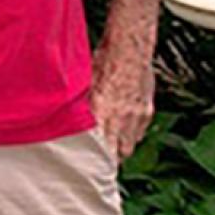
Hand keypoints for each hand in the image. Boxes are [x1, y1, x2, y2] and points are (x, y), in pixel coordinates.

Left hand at [90, 38, 155, 162]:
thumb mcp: (85, 85)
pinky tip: (126, 125)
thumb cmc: (103, 61)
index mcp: (101, 114)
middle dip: (110, 158)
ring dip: (122, 145)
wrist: (129, 48)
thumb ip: (81, 106)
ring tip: (113, 142)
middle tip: (102, 157)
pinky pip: (141, 131)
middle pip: (118, 154)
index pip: (100, 151)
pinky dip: (133, 132)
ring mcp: (136, 116)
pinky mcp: (147, 110)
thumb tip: (68, 118)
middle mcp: (120, 119)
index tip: (90, 166)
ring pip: (130, 144)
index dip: (95, 161)